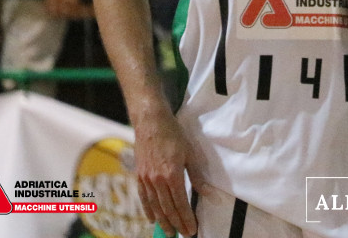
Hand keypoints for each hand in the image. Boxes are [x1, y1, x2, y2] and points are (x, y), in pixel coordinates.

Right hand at [134, 109, 198, 236]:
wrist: (151, 122)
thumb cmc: (173, 134)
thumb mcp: (190, 153)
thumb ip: (197, 176)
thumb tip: (208, 193)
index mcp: (173, 174)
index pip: (180, 203)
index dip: (186, 218)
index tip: (192, 229)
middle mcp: (158, 180)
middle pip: (167, 208)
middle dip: (176, 224)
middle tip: (184, 234)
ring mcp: (146, 178)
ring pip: (155, 206)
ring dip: (163, 221)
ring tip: (170, 232)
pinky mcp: (139, 175)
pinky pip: (143, 197)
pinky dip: (148, 210)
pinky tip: (152, 219)